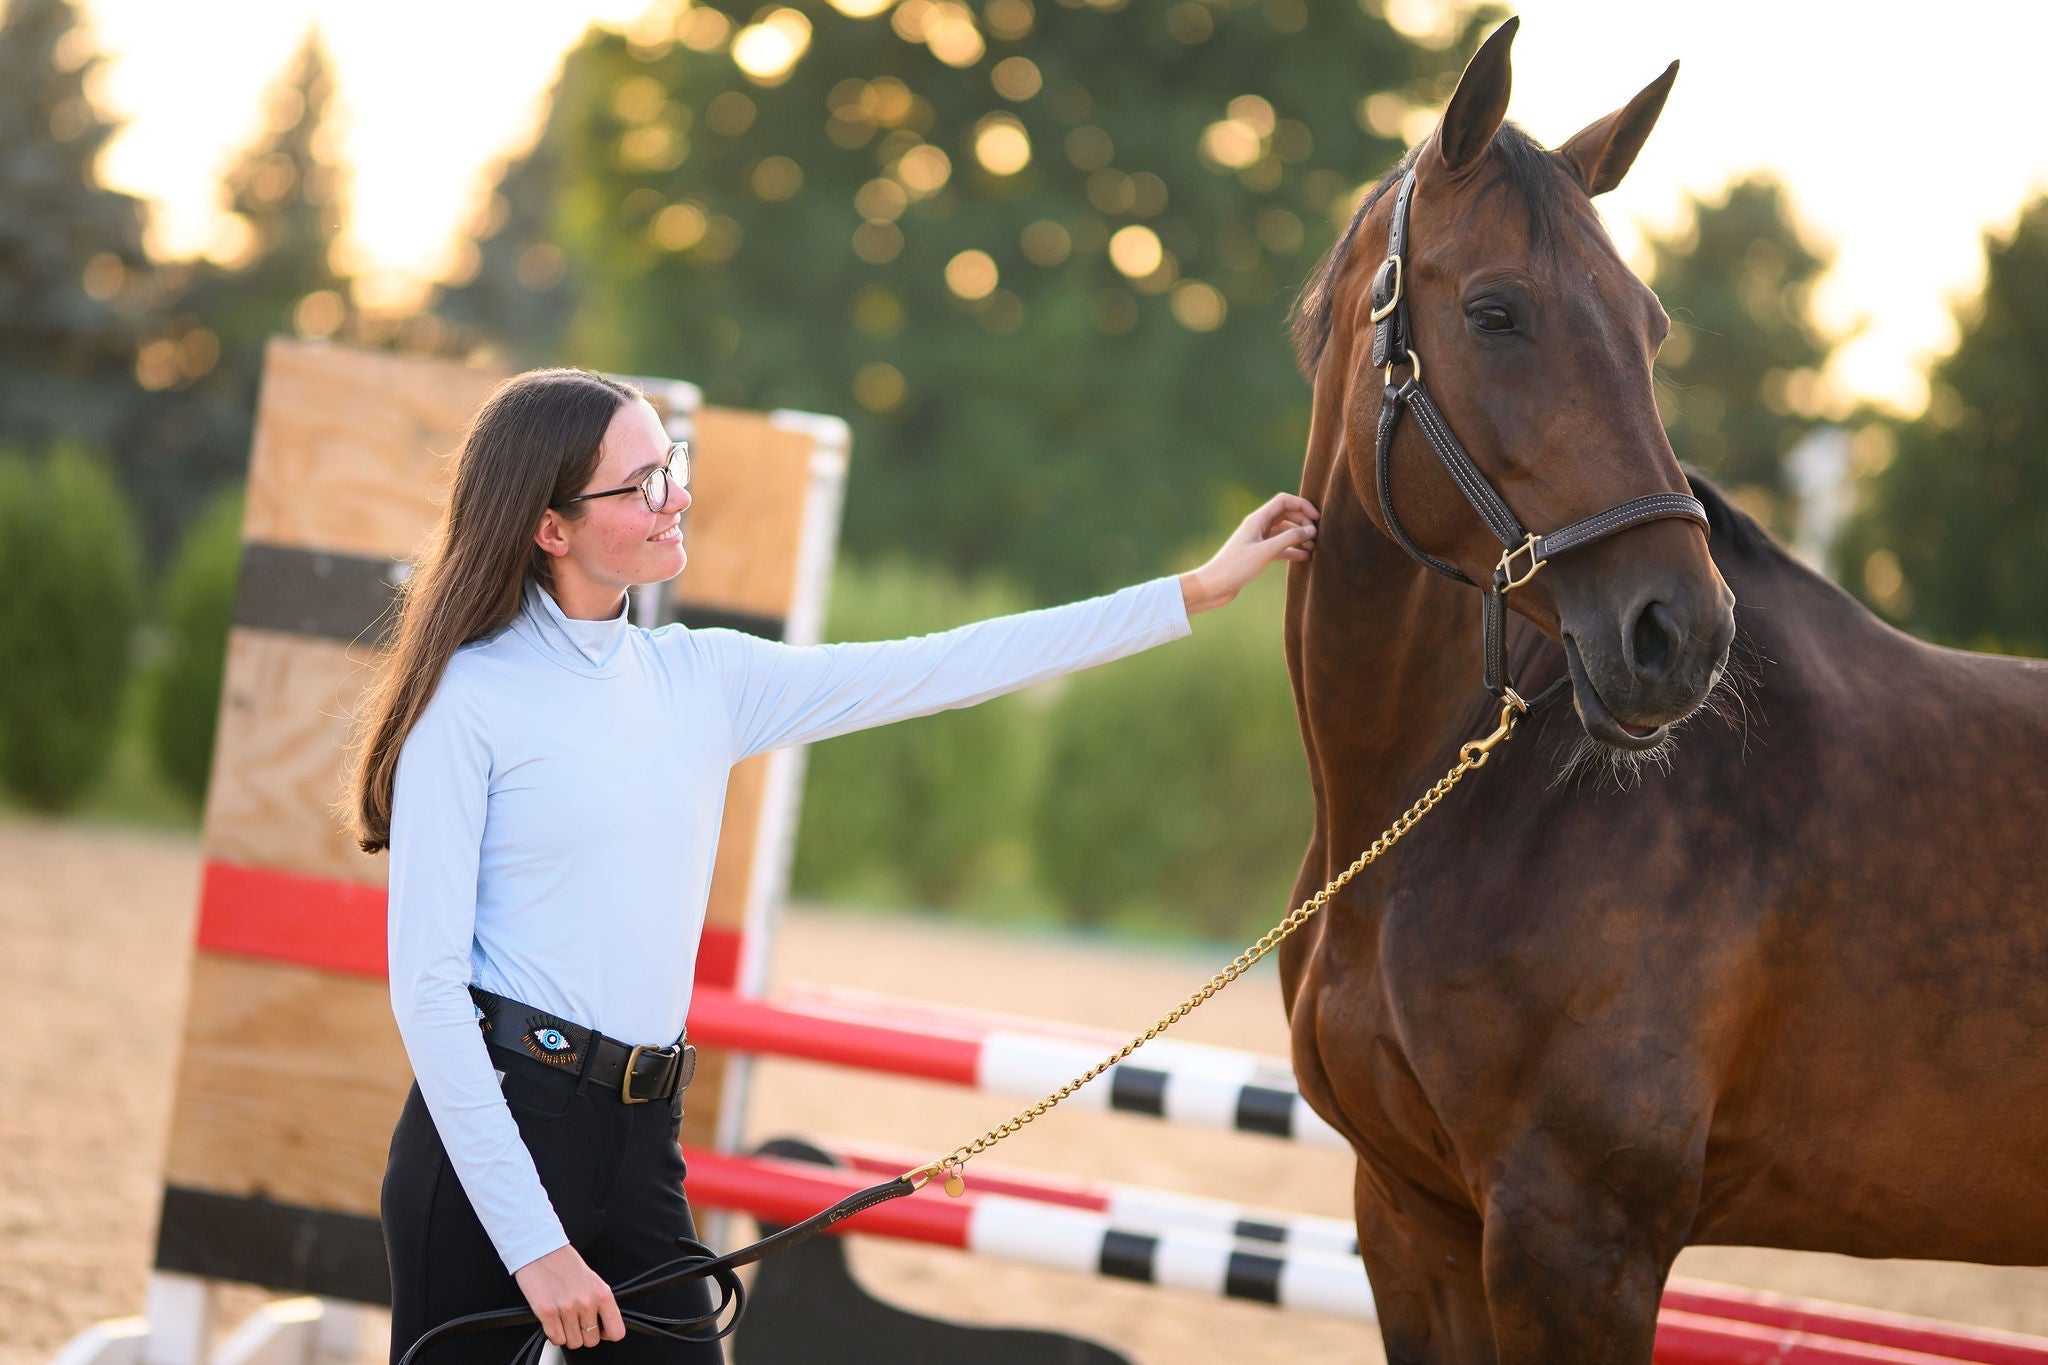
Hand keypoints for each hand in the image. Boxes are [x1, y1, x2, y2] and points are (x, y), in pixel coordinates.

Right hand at [513, 1244, 625, 1348]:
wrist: (541, 1250)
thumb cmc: (565, 1263)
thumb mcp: (592, 1280)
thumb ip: (600, 1302)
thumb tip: (604, 1325)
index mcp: (602, 1293)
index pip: (616, 1331)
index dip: (607, 1334)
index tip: (600, 1330)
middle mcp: (587, 1302)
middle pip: (592, 1341)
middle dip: (584, 1335)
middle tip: (576, 1322)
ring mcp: (567, 1309)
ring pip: (573, 1343)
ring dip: (568, 1335)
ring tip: (563, 1319)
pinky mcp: (547, 1313)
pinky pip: (556, 1339)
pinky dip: (554, 1334)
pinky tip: (553, 1321)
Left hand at [1178, 492, 1319, 614]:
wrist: (1214, 586)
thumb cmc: (1236, 567)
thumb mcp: (1266, 551)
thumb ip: (1290, 538)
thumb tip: (1311, 529)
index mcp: (1257, 519)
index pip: (1283, 501)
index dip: (1302, 505)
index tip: (1316, 518)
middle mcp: (1258, 526)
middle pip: (1286, 514)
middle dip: (1303, 521)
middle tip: (1317, 534)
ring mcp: (1258, 540)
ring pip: (1284, 532)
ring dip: (1299, 536)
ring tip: (1314, 546)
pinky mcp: (1257, 554)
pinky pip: (1279, 547)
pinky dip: (1292, 550)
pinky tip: (1305, 557)